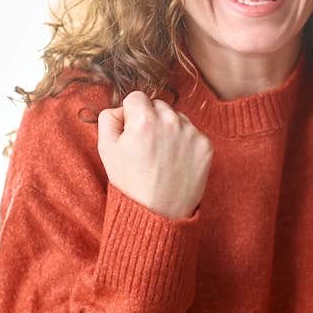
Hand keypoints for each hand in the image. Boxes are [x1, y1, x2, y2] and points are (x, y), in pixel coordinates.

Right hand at [97, 92, 213, 218]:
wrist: (158, 214)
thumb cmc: (130, 183)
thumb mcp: (106, 149)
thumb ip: (108, 118)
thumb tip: (121, 108)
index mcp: (144, 119)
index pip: (136, 97)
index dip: (130, 115)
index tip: (132, 133)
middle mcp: (171, 121)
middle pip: (158, 105)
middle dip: (151, 120)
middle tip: (146, 147)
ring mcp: (192, 133)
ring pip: (177, 118)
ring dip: (169, 129)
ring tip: (161, 157)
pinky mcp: (206, 145)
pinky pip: (192, 133)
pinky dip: (185, 143)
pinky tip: (175, 162)